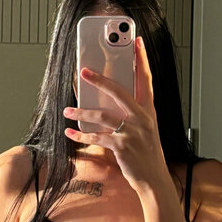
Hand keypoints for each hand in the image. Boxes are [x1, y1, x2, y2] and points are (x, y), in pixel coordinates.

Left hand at [63, 36, 168, 192]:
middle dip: (100, 80)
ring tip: (68, 111)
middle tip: (83, 72)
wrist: (154, 179)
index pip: (147, 79)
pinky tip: (71, 132)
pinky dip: (81, 135)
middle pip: (119, 92)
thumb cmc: (147, 153)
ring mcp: (133, 132)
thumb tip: (105, 101)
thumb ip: (130, 113)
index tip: (138, 41)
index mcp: (149, 110)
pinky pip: (97, 137)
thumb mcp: (144, 129)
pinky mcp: (122, 146)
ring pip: (103, 115)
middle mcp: (142, 118)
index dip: (142, 59)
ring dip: (82, 112)